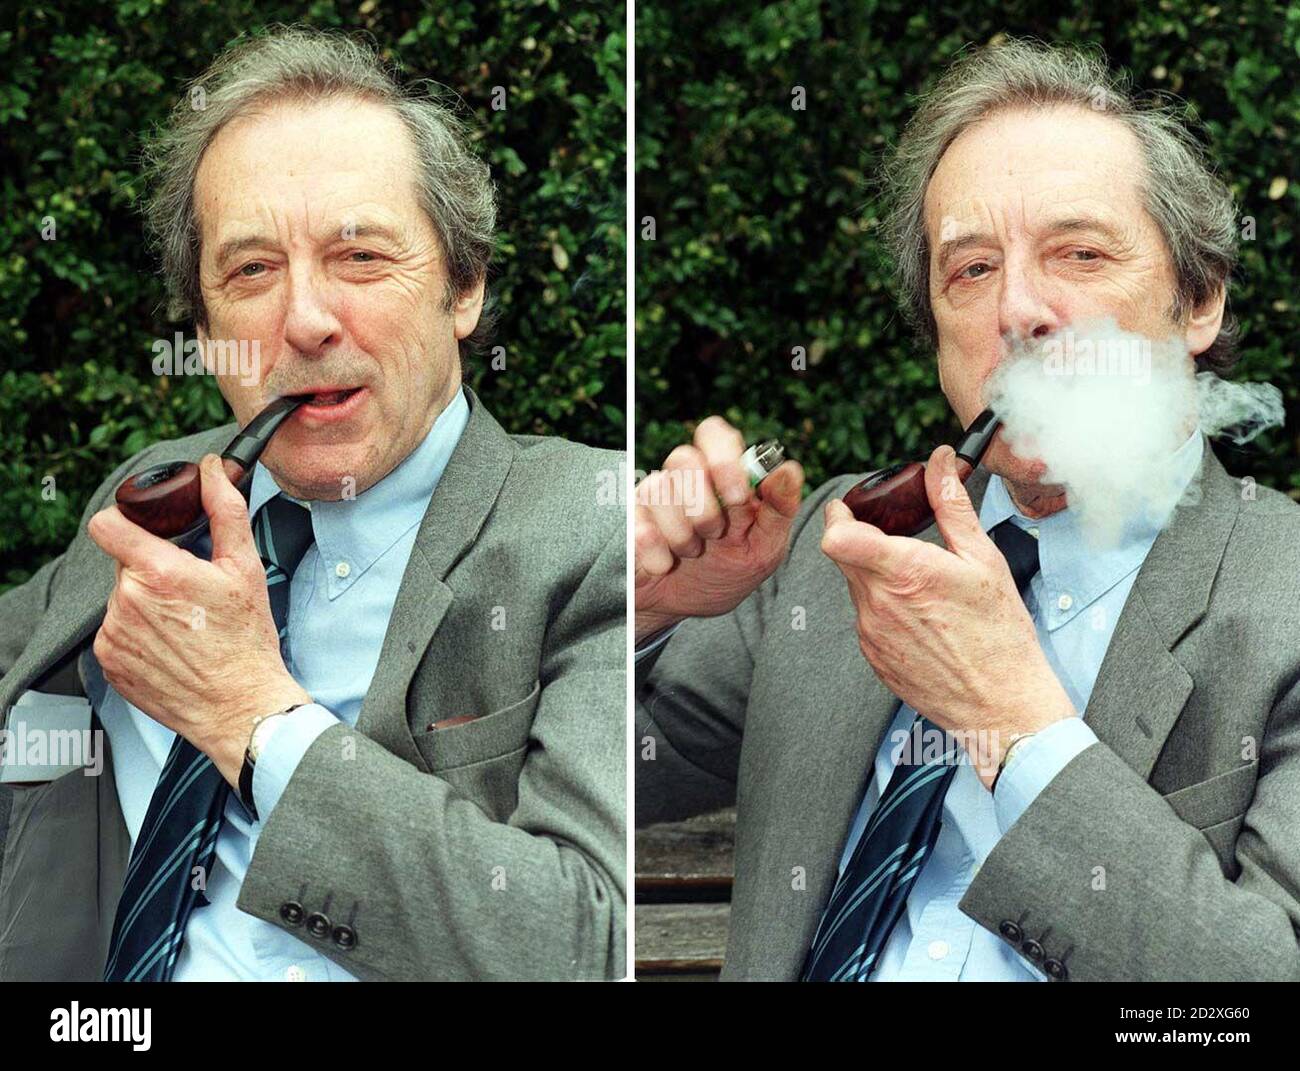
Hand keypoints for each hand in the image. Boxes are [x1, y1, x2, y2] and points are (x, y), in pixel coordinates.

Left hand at [87, 454, 311, 785]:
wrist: (240, 704)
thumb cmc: (246, 640)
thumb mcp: (244, 568)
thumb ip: (224, 511)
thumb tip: (215, 471)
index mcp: (158, 572)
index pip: (107, 525)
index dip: (124, 521)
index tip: (142, 531)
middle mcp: (128, 602)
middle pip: (124, 564)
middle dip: (152, 570)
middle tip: (189, 591)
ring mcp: (114, 634)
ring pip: (121, 599)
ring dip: (145, 603)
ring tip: (184, 624)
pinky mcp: (110, 662)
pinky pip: (116, 632)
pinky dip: (139, 634)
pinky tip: (172, 645)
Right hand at [635, 416, 803, 643]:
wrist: (680, 607)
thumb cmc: (726, 571)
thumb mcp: (763, 548)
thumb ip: (780, 509)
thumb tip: (789, 469)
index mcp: (721, 473)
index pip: (714, 433)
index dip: (724, 459)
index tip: (737, 497)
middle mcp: (685, 476)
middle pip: (683, 457)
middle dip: (703, 505)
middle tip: (714, 534)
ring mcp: (653, 494)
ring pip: (659, 489)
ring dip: (683, 535)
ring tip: (692, 553)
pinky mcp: (629, 519)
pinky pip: (639, 525)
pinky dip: (659, 554)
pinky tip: (666, 565)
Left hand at [819, 444, 1076, 788]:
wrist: (1001, 703)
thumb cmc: (999, 634)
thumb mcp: (983, 559)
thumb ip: (952, 505)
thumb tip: (939, 462)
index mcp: (904, 572)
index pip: (837, 537)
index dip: (838, 516)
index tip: (851, 508)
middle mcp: (878, 602)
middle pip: (843, 556)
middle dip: (862, 540)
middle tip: (895, 539)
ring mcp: (871, 632)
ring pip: (856, 587)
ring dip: (876, 577)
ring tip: (920, 586)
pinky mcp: (873, 656)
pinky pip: (866, 618)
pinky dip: (884, 608)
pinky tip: (920, 617)